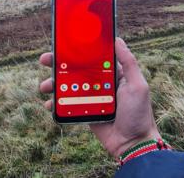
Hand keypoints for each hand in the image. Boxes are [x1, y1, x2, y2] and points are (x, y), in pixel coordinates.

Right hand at [39, 38, 160, 157]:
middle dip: (58, 63)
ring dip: (54, 84)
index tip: (63, 42)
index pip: (92, 56)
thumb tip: (117, 40)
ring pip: (68, 86)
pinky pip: (67, 104)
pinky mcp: (84, 111)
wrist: (133, 144)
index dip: (78, 49)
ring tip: (44, 86)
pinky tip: (49, 104)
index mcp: (112, 73)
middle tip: (45, 60)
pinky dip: (56, 103)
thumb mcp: (137, 85)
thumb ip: (129, 63)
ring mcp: (91, 97)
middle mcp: (100, 82)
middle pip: (76, 69)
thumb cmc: (139, 113)